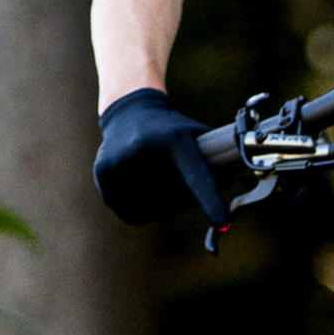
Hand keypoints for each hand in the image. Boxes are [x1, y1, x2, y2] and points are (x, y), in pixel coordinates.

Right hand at [92, 90, 225, 230]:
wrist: (128, 113)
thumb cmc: (171, 130)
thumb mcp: (197, 135)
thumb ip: (218, 164)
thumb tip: (230, 193)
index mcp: (174, 139)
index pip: (196, 175)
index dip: (210, 199)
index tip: (221, 222)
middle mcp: (144, 149)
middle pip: (175, 201)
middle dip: (184, 199)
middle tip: (178, 180)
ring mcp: (120, 162)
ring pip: (153, 211)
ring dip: (162, 207)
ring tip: (157, 181)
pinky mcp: (103, 174)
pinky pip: (131, 213)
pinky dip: (142, 210)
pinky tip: (141, 188)